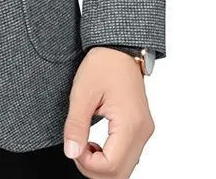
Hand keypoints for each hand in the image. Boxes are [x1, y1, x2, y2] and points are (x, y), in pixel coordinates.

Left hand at [63, 47, 154, 177]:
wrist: (119, 49)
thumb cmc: (103, 65)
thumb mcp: (82, 92)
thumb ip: (76, 125)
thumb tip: (71, 152)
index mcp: (130, 123)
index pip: (111, 166)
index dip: (87, 163)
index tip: (73, 146)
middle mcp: (142, 132)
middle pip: (120, 174)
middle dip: (94, 169)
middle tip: (77, 148)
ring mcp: (144, 131)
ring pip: (125, 169)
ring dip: (103, 165)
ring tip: (85, 143)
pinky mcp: (141, 129)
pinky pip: (128, 156)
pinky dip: (111, 158)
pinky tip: (96, 144)